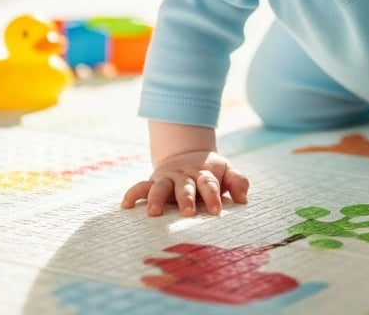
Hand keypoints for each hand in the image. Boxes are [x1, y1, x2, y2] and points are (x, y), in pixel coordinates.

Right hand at [120, 150, 249, 216]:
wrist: (188, 155)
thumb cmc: (211, 171)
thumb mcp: (227, 171)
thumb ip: (238, 182)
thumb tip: (243, 199)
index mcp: (203, 174)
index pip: (209, 185)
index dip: (213, 197)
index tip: (216, 211)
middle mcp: (184, 177)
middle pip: (185, 187)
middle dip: (186, 200)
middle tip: (188, 214)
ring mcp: (167, 179)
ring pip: (160, 187)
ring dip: (157, 198)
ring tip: (154, 212)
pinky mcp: (153, 182)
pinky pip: (140, 187)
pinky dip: (132, 194)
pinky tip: (125, 206)